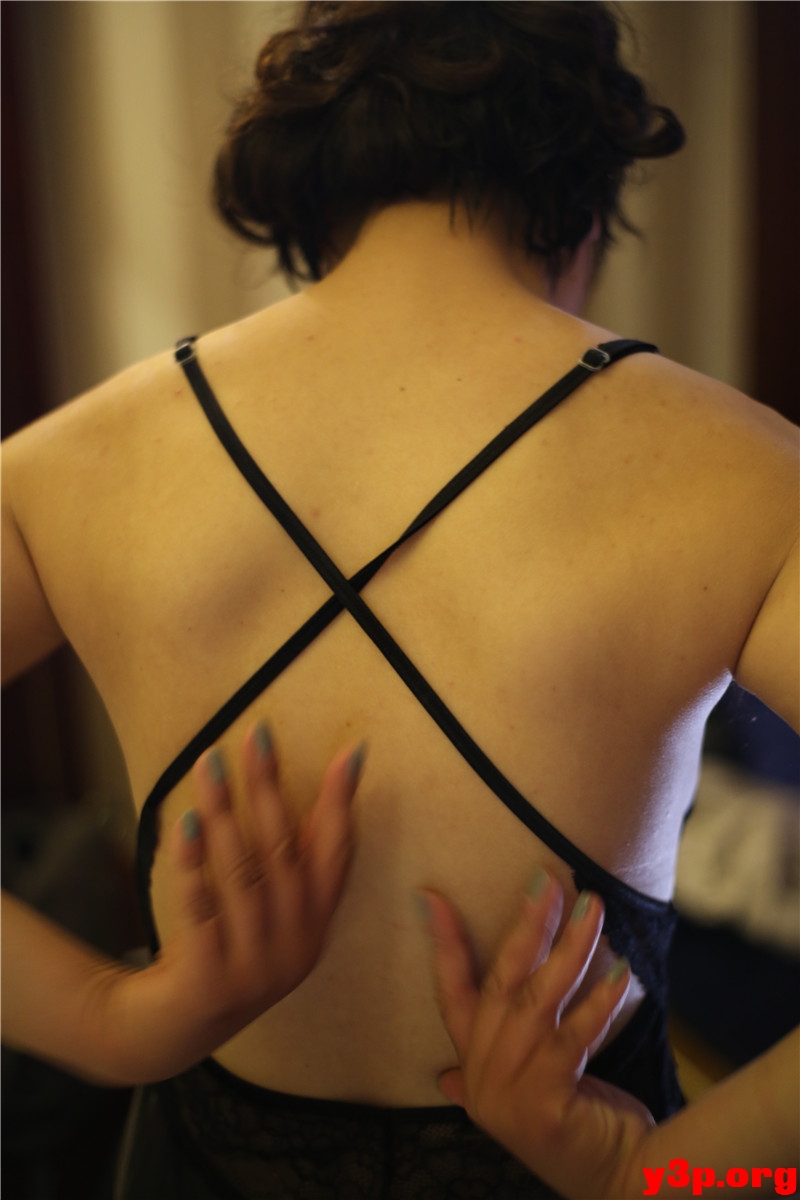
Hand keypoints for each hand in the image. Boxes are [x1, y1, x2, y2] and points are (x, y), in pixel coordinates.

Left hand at [96, 727, 362, 1083]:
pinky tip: (185, 821)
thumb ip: (294, 859)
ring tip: (210, 763)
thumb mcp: (272, 911)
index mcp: (314, 924)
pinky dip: (192, 863)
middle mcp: (294, 947)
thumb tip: (331, 783)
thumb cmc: (226, 948)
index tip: (350, 750)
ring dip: (226, 812)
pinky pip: (199, 910)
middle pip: (284, 853)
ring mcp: (253, 969)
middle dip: (269, 787)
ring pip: (243, 874)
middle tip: (255, 734)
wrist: (172, 1032)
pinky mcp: (208, 981)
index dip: (342, 802)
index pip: (338, 854)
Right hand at [422, 875, 654, 1199]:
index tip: (432, 896)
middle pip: (502, 985)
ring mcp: (510, 1093)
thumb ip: (490, 1073)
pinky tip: (621, 970)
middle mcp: (484, 1078)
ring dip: (570, 948)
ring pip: (540, 1001)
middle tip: (548, 880)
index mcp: (475, 1068)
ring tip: (593, 908)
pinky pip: (573, 1036)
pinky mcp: (544, 1104)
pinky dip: (599, 1001)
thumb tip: (447, 1075)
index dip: (444, 945)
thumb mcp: (529, 1093)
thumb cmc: (578, 1126)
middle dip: (525, 926)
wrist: (621, 1183)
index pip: (450, 994)